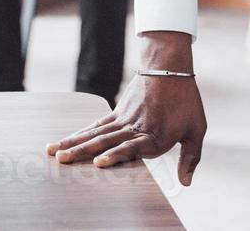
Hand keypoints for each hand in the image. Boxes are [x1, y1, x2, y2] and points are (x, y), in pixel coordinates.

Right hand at [44, 32, 205, 185]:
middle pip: (106, 141)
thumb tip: (186, 183)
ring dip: (73, 142)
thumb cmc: (186, 100)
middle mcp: (135, 128)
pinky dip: (79, 133)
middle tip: (62, 160)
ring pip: (95, 133)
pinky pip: (96, 124)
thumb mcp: (196, 129)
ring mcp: (123, 119)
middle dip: (83, 152)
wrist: (169, 67)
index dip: (115, 155)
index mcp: (154, 136)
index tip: (98, 163)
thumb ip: (191, 157)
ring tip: (53, 151)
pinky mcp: (117, 111)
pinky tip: (63, 141)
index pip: (131, 147)